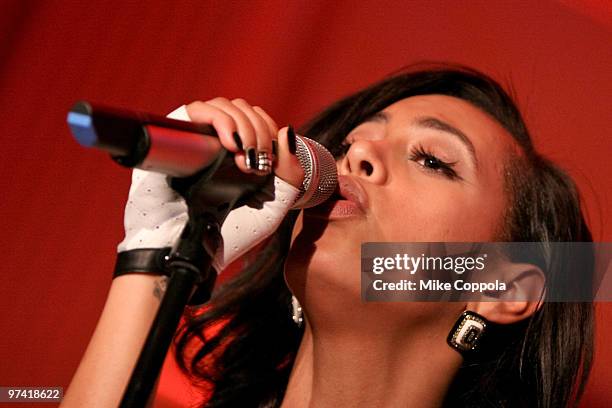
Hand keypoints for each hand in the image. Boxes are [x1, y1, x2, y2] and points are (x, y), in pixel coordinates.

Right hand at [117, 99, 303, 271]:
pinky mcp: (174, 139)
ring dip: (243, 125)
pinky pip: (196, 109)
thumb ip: (290, 174)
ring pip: (223, 105)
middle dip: (259, 131)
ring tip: (243, 158)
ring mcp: (196, 139)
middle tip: (256, 165)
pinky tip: (230, 143)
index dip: (269, 131)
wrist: (190, 251)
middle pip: (243, 109)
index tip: (270, 163)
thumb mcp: (272, 207)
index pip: (258, 119)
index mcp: (239, 154)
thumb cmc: (228, 234)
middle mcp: (217, 142)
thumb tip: (287, 131)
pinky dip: (219, 119)